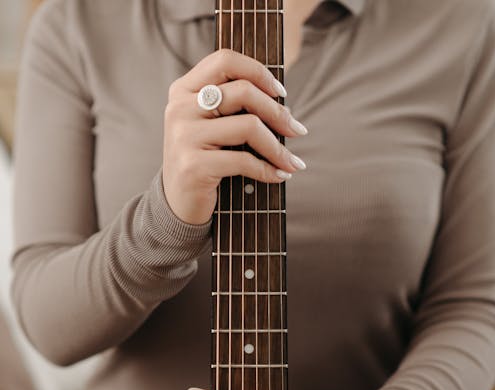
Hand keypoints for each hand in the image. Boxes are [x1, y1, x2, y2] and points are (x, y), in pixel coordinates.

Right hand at [162, 49, 307, 224]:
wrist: (178, 205)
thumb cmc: (203, 163)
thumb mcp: (211, 127)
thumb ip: (233, 107)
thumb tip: (284, 108)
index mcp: (183, 90)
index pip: (225, 60)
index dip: (259, 72)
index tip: (281, 93)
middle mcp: (180, 108)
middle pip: (243, 91)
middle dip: (278, 113)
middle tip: (297, 131)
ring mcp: (184, 136)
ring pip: (249, 126)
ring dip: (278, 147)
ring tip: (292, 162)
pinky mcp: (193, 165)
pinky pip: (243, 161)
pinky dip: (268, 170)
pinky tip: (279, 176)